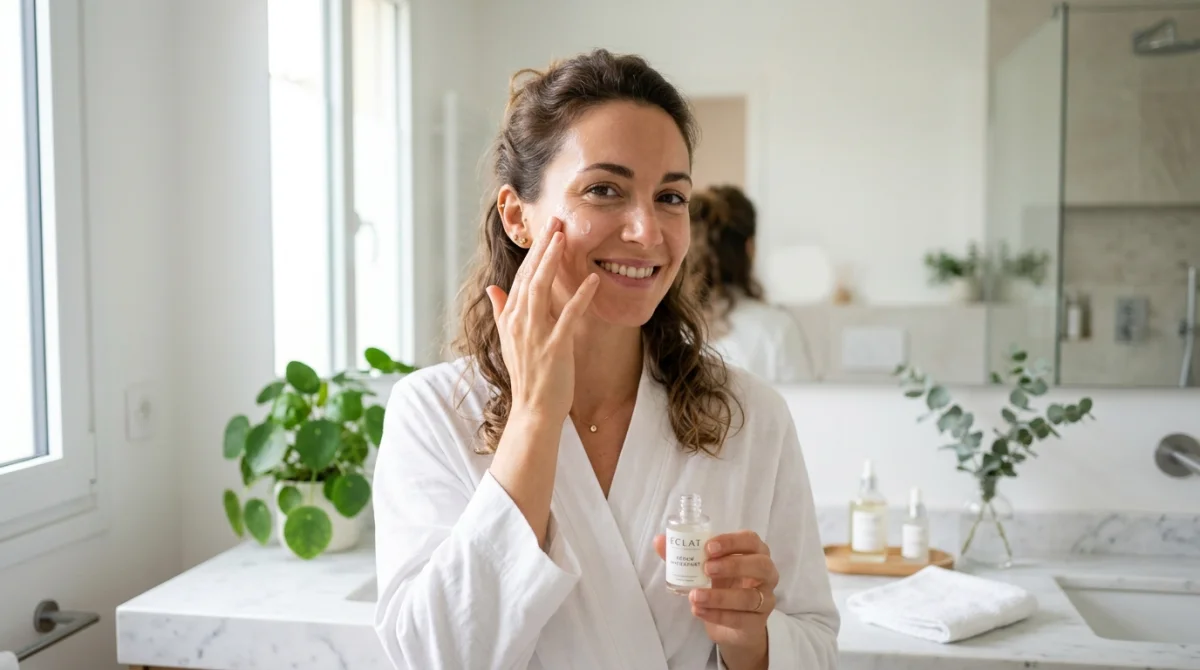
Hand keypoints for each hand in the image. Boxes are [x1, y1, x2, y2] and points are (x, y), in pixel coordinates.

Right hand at [485, 218, 599, 423]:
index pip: (521, 277)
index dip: (533, 252)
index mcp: (511, 318)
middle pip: (530, 276)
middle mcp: (519, 322)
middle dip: (543, 247)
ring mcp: (535, 334)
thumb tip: (492, 288)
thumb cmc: (527, 376)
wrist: (533, 410)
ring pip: (541, 289)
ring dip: (553, 262)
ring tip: (564, 238)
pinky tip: (593, 280)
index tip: (545, 230)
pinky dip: (580, 296)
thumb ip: (501, 311)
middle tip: (556, 221)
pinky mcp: (554, 347)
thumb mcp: (509, 340)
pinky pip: (568, 316)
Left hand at [655, 531, 775, 667]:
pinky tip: (698, 611)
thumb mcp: (705, 569)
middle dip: (733, 565)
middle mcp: (766, 574)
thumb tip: (659, 540)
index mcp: (754, 553)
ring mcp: (765, 600)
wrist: (731, 625)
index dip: (732, 541)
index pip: (751, 540)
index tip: (708, 547)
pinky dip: (717, 615)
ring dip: (719, 596)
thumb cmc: (722, 586)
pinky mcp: (757, 623)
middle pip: (761, 564)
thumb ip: (684, 555)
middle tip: (706, 569)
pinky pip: (741, 619)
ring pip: (750, 597)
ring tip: (694, 596)